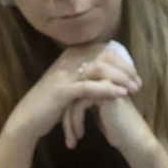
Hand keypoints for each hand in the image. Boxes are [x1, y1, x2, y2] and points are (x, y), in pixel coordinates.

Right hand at [4, 43, 136, 146]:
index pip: (104, 50)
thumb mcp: (72, 82)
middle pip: (104, 56)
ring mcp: (63, 74)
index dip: (123, 61)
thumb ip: (89, 72)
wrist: (29, 118)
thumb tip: (114, 68)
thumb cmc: (54, 102)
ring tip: (134, 90)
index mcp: (71, 55)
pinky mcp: (61, 90)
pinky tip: (122, 94)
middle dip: (125, 69)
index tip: (135, 75)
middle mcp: (67, 60)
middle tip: (139, 83)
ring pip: (99, 68)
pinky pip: (88, 86)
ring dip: (121, 78)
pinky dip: (107, 89)